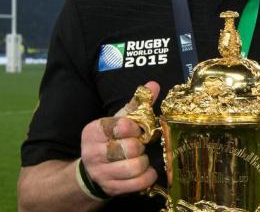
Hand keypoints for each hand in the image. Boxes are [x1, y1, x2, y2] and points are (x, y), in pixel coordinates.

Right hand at [79, 81, 159, 196]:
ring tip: (140, 157)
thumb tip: (153, 85)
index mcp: (94, 131)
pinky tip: (145, 171)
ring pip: (135, 167)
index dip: (134, 127)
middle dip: (140, 145)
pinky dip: (147, 176)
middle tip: (138, 145)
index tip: (135, 129)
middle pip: (131, 148)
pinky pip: (138, 183)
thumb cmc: (111, 139)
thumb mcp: (120, 120)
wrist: (93, 169)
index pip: (121, 126)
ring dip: (144, 161)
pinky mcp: (110, 188)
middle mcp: (93, 152)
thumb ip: (137, 103)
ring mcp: (100, 173)